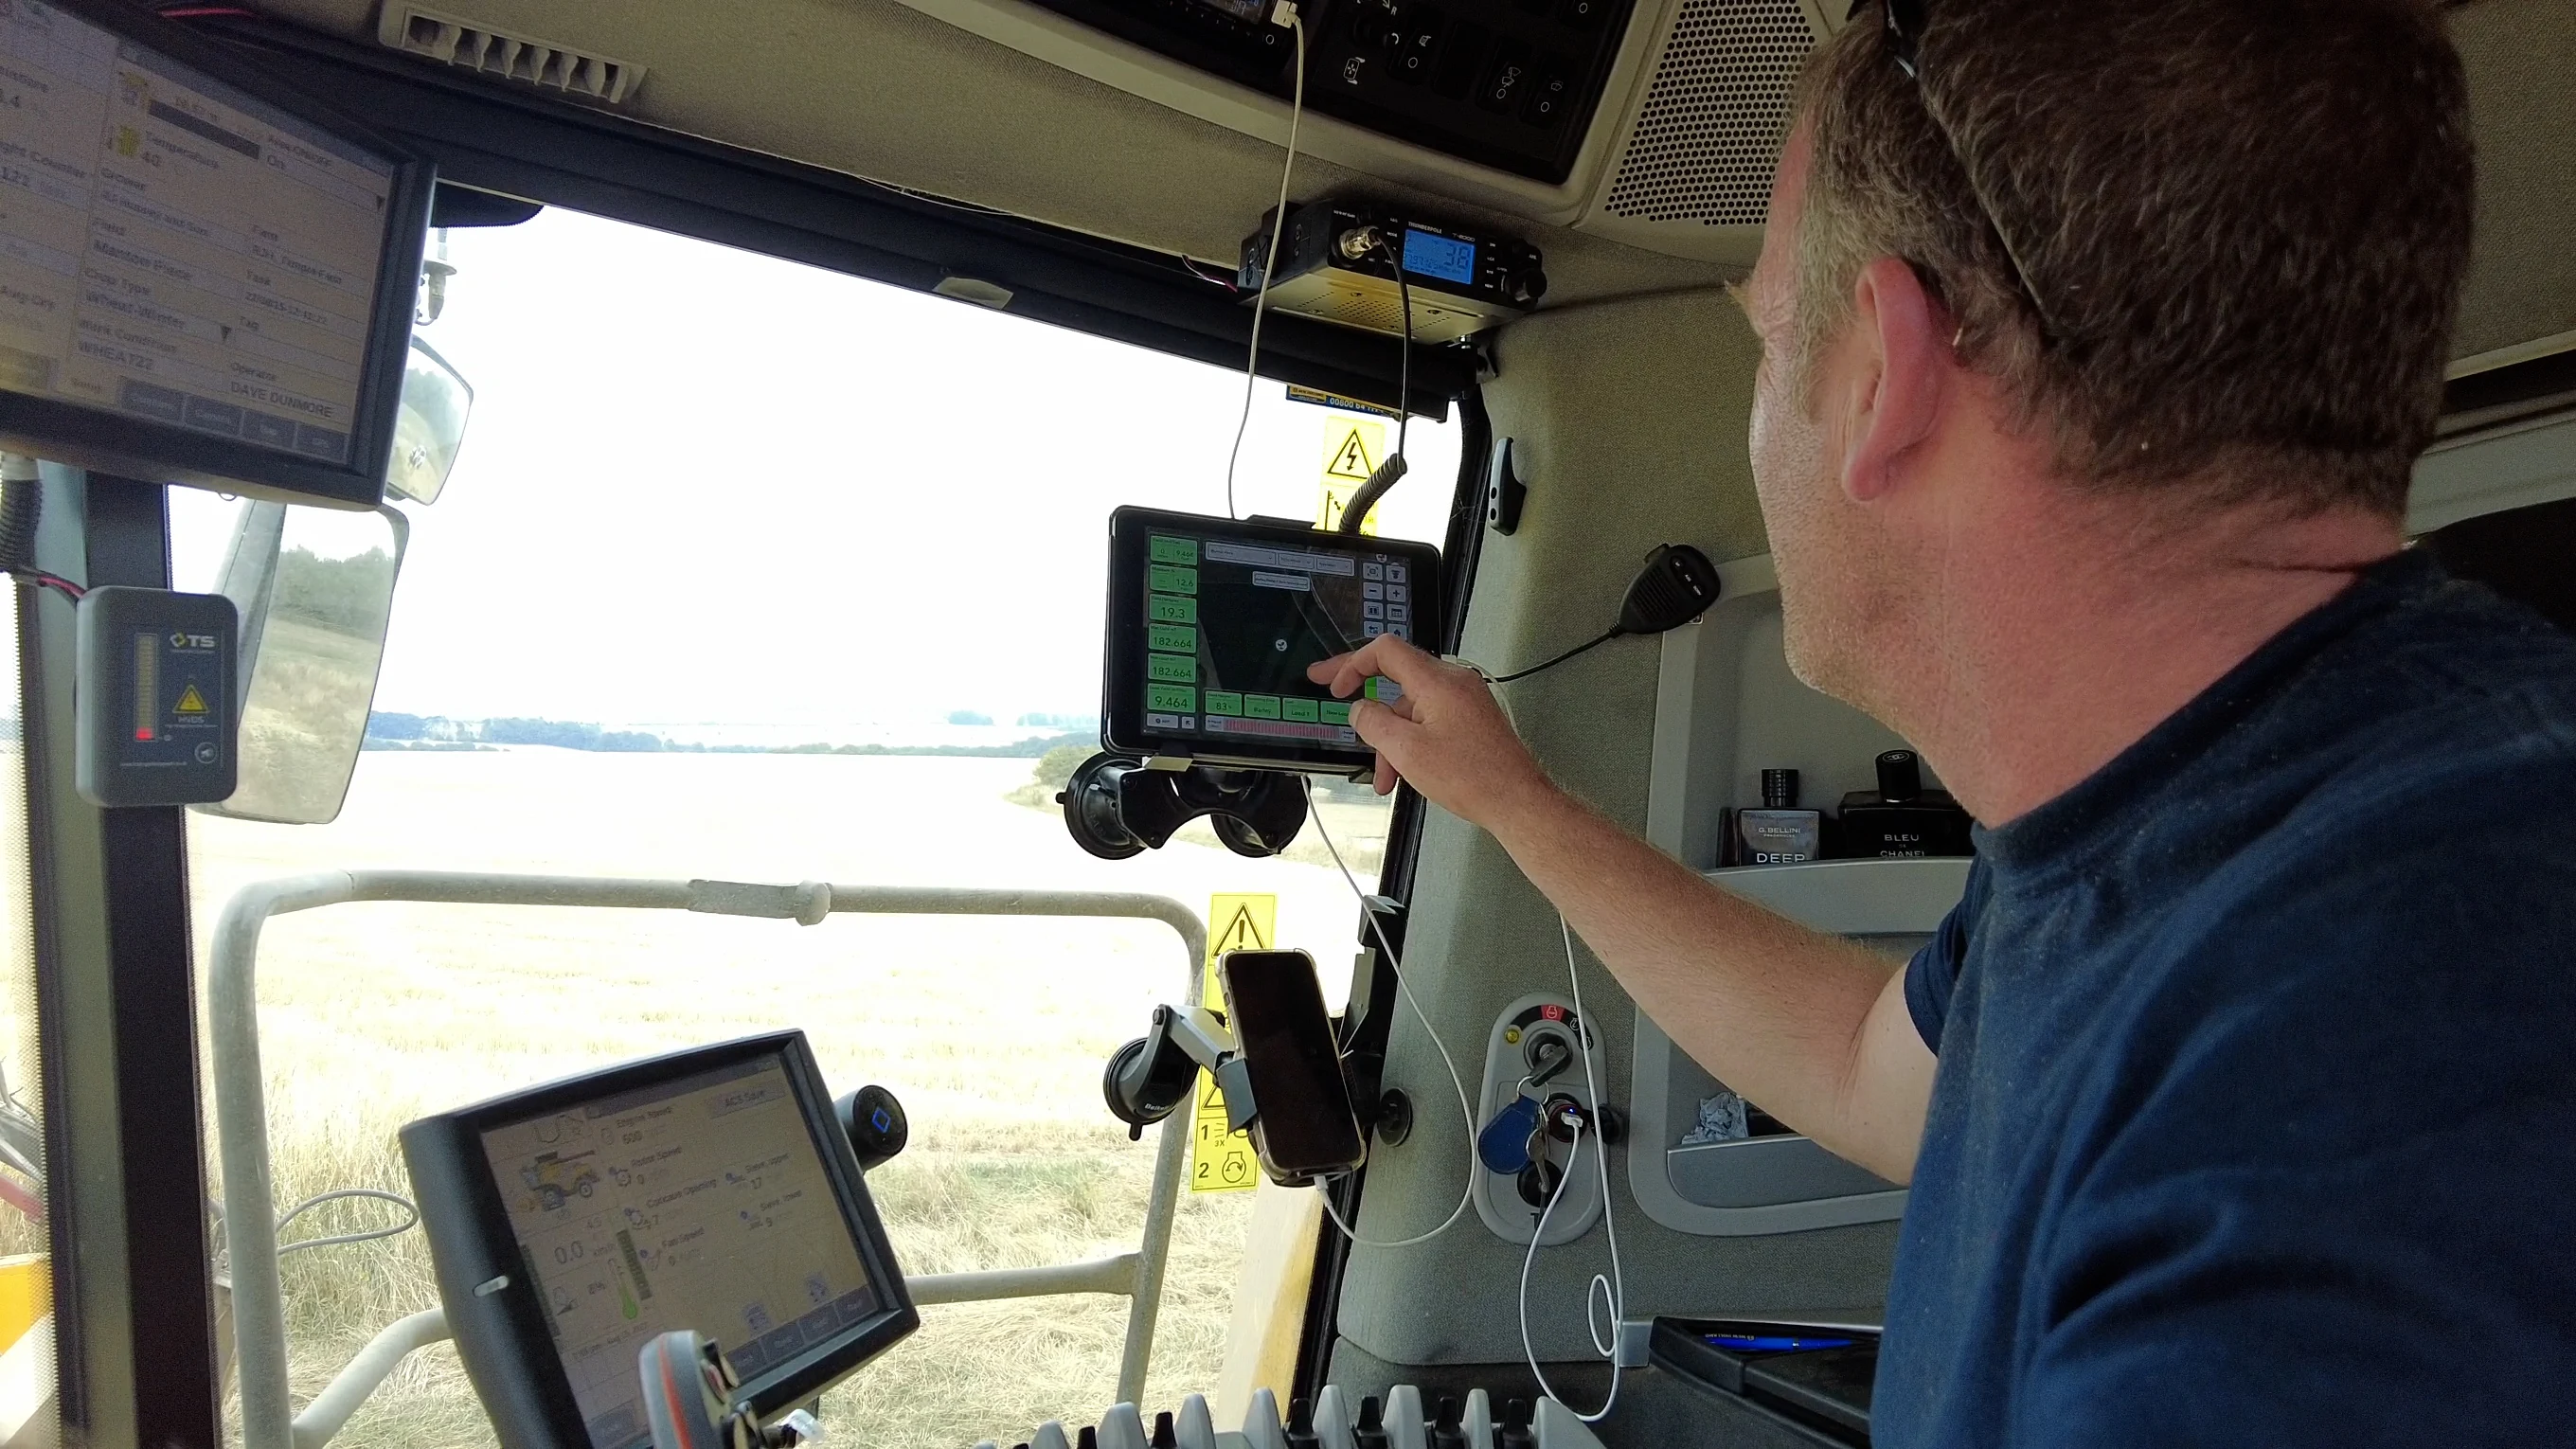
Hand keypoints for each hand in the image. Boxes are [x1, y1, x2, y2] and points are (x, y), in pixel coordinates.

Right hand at [1308, 634, 1553, 827]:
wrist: (1516, 800)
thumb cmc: (1473, 778)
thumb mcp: (1406, 751)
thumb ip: (1374, 723)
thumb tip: (1360, 709)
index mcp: (1437, 681)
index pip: (1385, 651)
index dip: (1352, 664)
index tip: (1334, 683)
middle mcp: (1454, 682)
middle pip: (1397, 679)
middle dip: (1368, 707)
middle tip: (1336, 697)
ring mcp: (1465, 699)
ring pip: (1412, 708)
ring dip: (1392, 739)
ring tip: (1386, 776)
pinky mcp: (1472, 718)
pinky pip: (1430, 719)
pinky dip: (1413, 740)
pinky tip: (1407, 770)